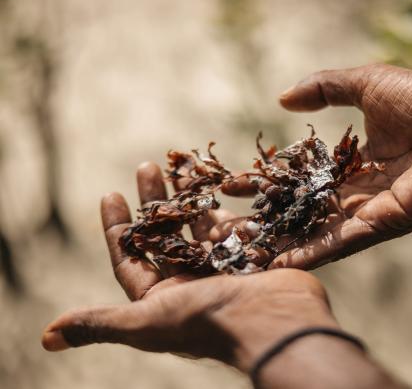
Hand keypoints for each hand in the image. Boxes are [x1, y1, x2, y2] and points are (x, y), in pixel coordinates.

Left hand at [41, 162, 336, 371]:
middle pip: (164, 235)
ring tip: (178, 164)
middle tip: (145, 166)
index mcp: (162, 299)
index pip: (130, 259)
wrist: (274, 322)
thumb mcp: (145, 322)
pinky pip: (230, 226)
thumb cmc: (207, 321)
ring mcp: (221, 268)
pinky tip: (215, 181)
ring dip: (186, 197)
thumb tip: (48, 337)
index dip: (117, 229)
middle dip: (152, 202)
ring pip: (197, 226)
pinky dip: (221, 205)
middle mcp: (190, 283)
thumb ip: (100, 323)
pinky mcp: (249, 256)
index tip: (109, 194)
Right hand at [220, 63, 411, 268]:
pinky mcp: (384, 223)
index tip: (235, 186)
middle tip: (231, 234)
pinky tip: (280, 262)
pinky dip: (311, 253)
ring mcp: (371, 211)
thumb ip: (324, 87)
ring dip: (283, 245)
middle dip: (271, 224)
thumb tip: (282, 99)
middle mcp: (360, 192)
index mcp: (355, 163)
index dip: (272, 184)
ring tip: (247, 257)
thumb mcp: (363, 84)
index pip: (305, 179)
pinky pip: (341, 241)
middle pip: (307, 213)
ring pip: (318, 233)